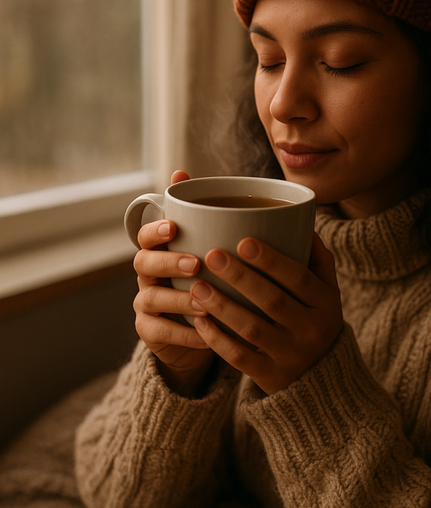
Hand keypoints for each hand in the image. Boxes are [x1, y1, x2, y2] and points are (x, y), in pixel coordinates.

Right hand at [133, 170, 216, 397]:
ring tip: (206, 305)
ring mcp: (146, 305)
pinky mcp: (150, 333)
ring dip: (179, 300)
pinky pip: (160, 332)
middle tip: (195, 264)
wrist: (201, 332)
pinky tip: (206, 334)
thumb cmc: (207, 283)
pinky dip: (184, 334)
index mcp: (160, 252)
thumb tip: (184, 173)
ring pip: (151, 299)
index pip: (146, 236)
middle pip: (143, 264)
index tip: (174, 227)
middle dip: (168, 262)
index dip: (155, 230)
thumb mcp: (209, 252)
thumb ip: (201, 217)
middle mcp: (148, 277)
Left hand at [189, 233, 342, 394]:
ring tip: (197, 286)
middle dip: (240, 277)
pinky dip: (218, 340)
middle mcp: (312, 330)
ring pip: (252, 329)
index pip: (299, 278)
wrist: (322, 379)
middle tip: (212, 256)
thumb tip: (303, 222)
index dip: (271, 260)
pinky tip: (199, 321)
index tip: (244, 241)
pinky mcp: (271, 375)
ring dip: (223, 306)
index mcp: (326, 303)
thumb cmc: (317, 321)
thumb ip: (318, 259)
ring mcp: (291, 355)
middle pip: (273, 301)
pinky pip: (240, 357)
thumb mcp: (328, 292)